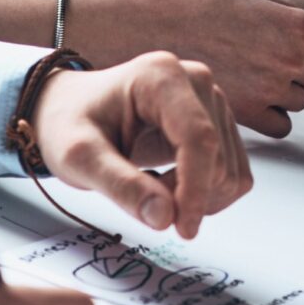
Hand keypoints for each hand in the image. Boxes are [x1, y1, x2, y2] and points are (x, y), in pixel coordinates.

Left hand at [30, 51, 253, 238]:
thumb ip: (120, 186)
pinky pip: (233, 171)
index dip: (195, 188)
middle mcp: (195, 80)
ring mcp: (211, 100)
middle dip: (188, 195)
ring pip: (230, 169)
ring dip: (198, 196)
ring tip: (152, 188)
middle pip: (218, 157)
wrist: (71, 110)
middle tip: (143, 201)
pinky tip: (172, 186)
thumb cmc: (70, 124)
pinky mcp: (218, 122)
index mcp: (161, 76)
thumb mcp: (78, 157)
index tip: (181, 228)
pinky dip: (208, 193)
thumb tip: (165, 218)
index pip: (198, 137)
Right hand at [66, 0, 303, 137]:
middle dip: (296, 70)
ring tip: (246, 74)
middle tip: (261, 57)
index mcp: (299, 25)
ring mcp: (271, 90)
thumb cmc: (197, 7)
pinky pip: (279, 126)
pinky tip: (243, 97)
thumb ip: (289, 16)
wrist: (152, 29)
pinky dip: (266, 116)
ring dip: (280, 94)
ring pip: (297, 102)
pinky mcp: (249, 116)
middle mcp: (291, 59)